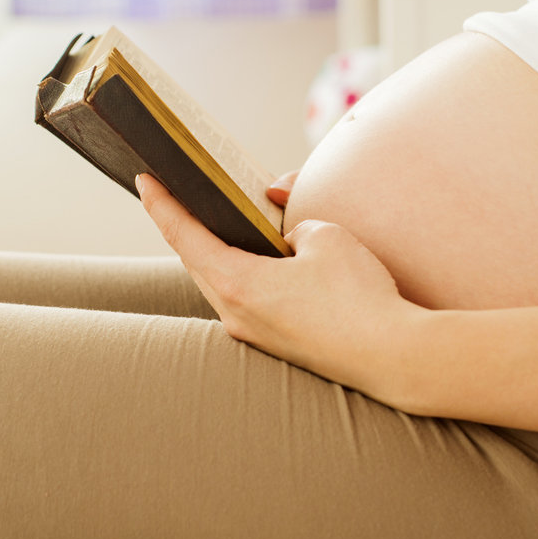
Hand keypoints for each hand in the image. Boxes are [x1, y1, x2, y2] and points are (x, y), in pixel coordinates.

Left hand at [137, 173, 420, 405]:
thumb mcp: (326, 237)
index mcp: (237, 284)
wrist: (392, 357)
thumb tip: (288, 235)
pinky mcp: (276, 343)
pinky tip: (254, 258)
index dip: (162, 204)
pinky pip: (244, 300)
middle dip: (185, 225)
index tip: (145, 181)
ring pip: (219, 283)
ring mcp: (254, 334)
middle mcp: (235, 315)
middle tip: (176, 193)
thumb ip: (295, 225)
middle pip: (196, 261)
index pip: (184, 236)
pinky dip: (239, 273)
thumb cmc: (358, 297)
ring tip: (214, 221)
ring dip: (213, 252)